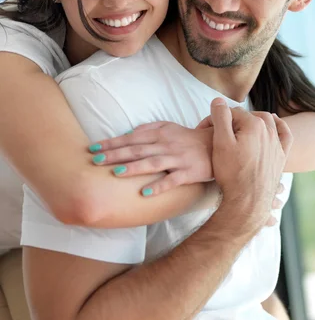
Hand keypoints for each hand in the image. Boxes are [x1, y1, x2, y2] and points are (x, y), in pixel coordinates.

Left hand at [88, 122, 213, 195]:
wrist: (217, 146)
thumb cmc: (188, 138)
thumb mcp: (169, 127)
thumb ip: (148, 128)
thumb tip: (126, 134)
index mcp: (160, 133)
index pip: (131, 138)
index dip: (112, 143)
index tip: (93, 148)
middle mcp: (167, 145)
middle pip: (138, 149)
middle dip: (116, 154)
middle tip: (96, 160)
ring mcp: (178, 159)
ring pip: (153, 162)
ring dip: (134, 168)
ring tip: (116, 173)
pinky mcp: (188, 172)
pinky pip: (172, 180)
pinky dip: (159, 186)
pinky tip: (145, 192)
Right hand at [209, 99, 291, 235]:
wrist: (247, 202)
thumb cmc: (231, 173)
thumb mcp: (220, 142)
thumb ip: (220, 117)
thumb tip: (218, 100)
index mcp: (254, 124)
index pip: (232, 113)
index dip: (217, 120)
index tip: (206, 130)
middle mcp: (269, 131)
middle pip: (249, 116)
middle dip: (235, 120)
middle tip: (220, 131)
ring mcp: (277, 144)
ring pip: (267, 122)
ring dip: (254, 121)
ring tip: (242, 127)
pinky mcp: (281, 157)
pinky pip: (285, 135)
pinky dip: (280, 127)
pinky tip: (274, 126)